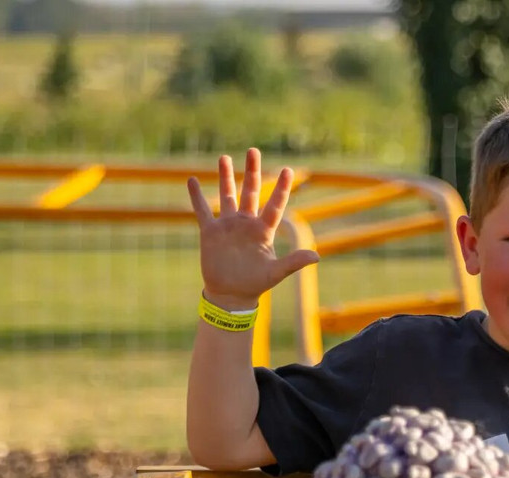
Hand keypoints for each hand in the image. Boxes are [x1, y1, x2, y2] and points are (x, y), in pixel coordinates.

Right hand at [187, 148, 318, 310]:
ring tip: (224, 158)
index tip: (288, 170)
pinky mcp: (210, 232)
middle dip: (252, 172)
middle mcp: (246, 223)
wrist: (231, 295)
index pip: (274, 205)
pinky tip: (191, 180)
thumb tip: (317, 256)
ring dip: (225, 177)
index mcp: (263, 231)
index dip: (281, 188)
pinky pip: (202, 210)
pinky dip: (196, 196)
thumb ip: (294, 262)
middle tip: (253, 151)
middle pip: (250, 192)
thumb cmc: (255, 284)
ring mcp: (228, 226)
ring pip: (227, 196)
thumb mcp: (276, 273)